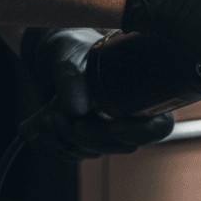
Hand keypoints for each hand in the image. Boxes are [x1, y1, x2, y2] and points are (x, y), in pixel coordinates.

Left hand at [20, 28, 173, 160]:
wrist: (47, 56)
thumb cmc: (69, 47)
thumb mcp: (69, 54)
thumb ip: (72, 76)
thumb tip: (78, 108)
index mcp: (143, 93)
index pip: (159, 126)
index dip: (141, 133)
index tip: (114, 127)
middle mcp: (128, 115)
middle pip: (122, 146)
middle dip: (89, 137)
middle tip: (60, 118)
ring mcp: (105, 129)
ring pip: (93, 152)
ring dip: (65, 138)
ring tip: (45, 114)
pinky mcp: (82, 138)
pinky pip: (71, 153)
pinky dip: (54, 142)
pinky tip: (41, 122)